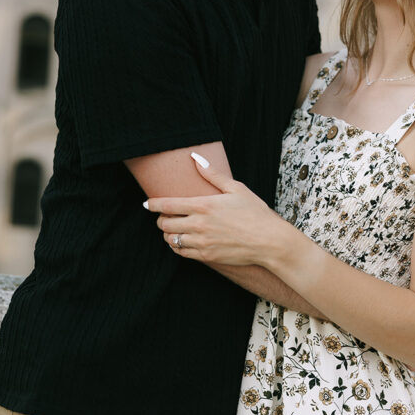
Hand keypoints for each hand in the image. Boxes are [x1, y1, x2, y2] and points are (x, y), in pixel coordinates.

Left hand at [144, 156, 281, 265]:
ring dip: (167, 234)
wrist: (268, 241)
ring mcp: (202, 242)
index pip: (168, 205)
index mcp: (204, 205)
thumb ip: (212, 174)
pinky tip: (181, 241)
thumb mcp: (236, 188)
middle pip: (165, 224)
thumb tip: (195, 158)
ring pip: (171, 240)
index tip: (147, 203)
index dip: (153, 204)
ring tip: (172, 229)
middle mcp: (199, 224)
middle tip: (163, 216)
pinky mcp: (207, 256)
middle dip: (160, 219)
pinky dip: (176, 246)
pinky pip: (181, 252)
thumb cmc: (254, 212)